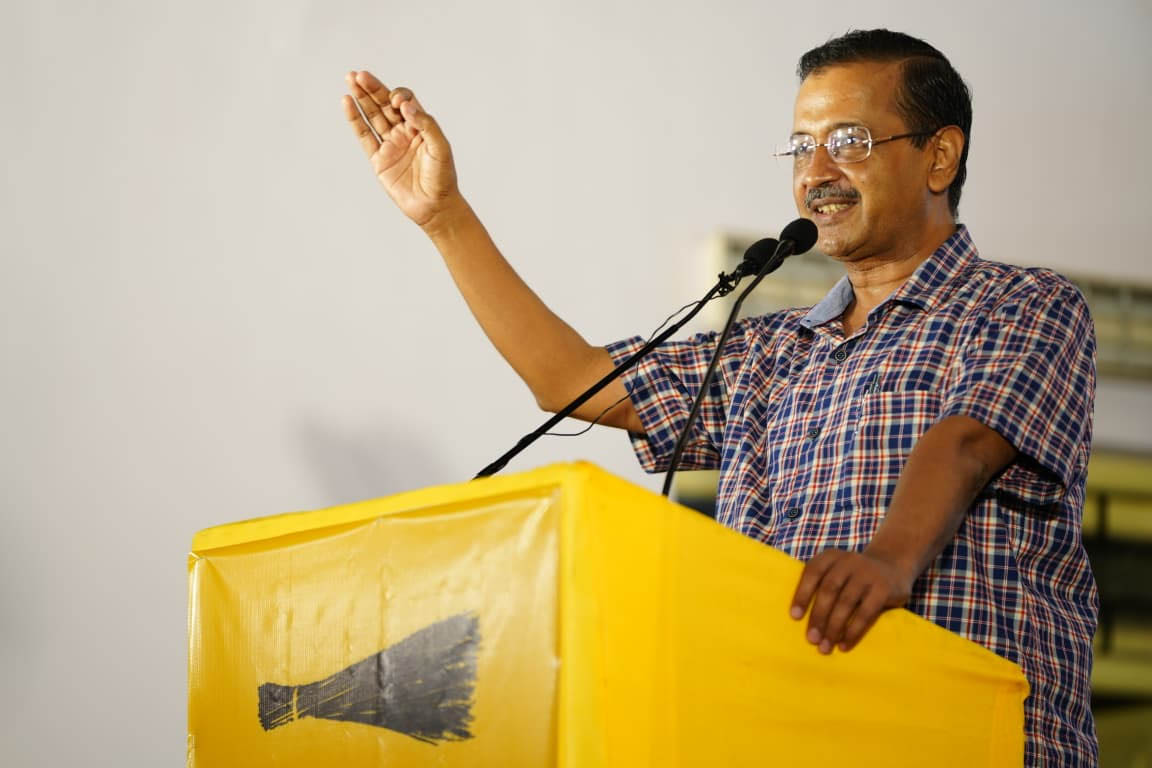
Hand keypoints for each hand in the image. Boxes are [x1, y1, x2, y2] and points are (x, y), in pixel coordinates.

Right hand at [341, 71, 459, 229]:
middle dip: (373, 89)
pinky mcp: (379, 160)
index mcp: (420, 127)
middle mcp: (404, 133)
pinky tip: (347, 103)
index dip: (399, 97)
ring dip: (361, 98)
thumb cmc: (442, 178)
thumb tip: (405, 106)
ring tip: (350, 79)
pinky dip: (355, 120)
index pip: (406, 102)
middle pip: (384, 104)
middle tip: (359, 75)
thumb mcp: (441, 148)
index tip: (398, 103)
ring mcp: (390, 145)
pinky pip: (364, 136)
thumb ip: (426, 124)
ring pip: (372, 116)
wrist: (434, 207)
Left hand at [789, 549, 913, 653]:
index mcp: (831, 557)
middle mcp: (848, 561)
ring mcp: (867, 574)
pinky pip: (865, 613)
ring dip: (833, 628)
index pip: (813, 572)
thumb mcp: (838, 571)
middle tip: (811, 639)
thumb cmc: (855, 576)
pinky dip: (853, 631)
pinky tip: (844, 645)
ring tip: (825, 647)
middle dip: (818, 617)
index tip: (794, 617)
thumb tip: (802, 620)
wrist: (893, 565)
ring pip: (846, 603)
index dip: (802, 594)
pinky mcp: (883, 589)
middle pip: (829, 590)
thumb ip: (823, 585)